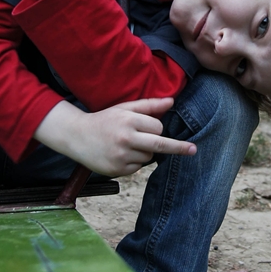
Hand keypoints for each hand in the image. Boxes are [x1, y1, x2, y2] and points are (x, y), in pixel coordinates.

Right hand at [34, 97, 196, 176]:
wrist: (76, 136)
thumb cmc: (104, 120)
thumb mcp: (124, 108)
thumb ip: (149, 105)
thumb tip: (172, 101)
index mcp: (128, 120)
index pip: (158, 128)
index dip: (156, 128)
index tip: (153, 128)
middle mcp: (125, 138)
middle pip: (160, 145)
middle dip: (178, 148)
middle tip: (193, 150)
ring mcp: (121, 156)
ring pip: (148, 157)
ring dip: (144, 152)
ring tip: (125, 145)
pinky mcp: (117, 170)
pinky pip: (137, 167)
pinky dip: (133, 162)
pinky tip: (118, 155)